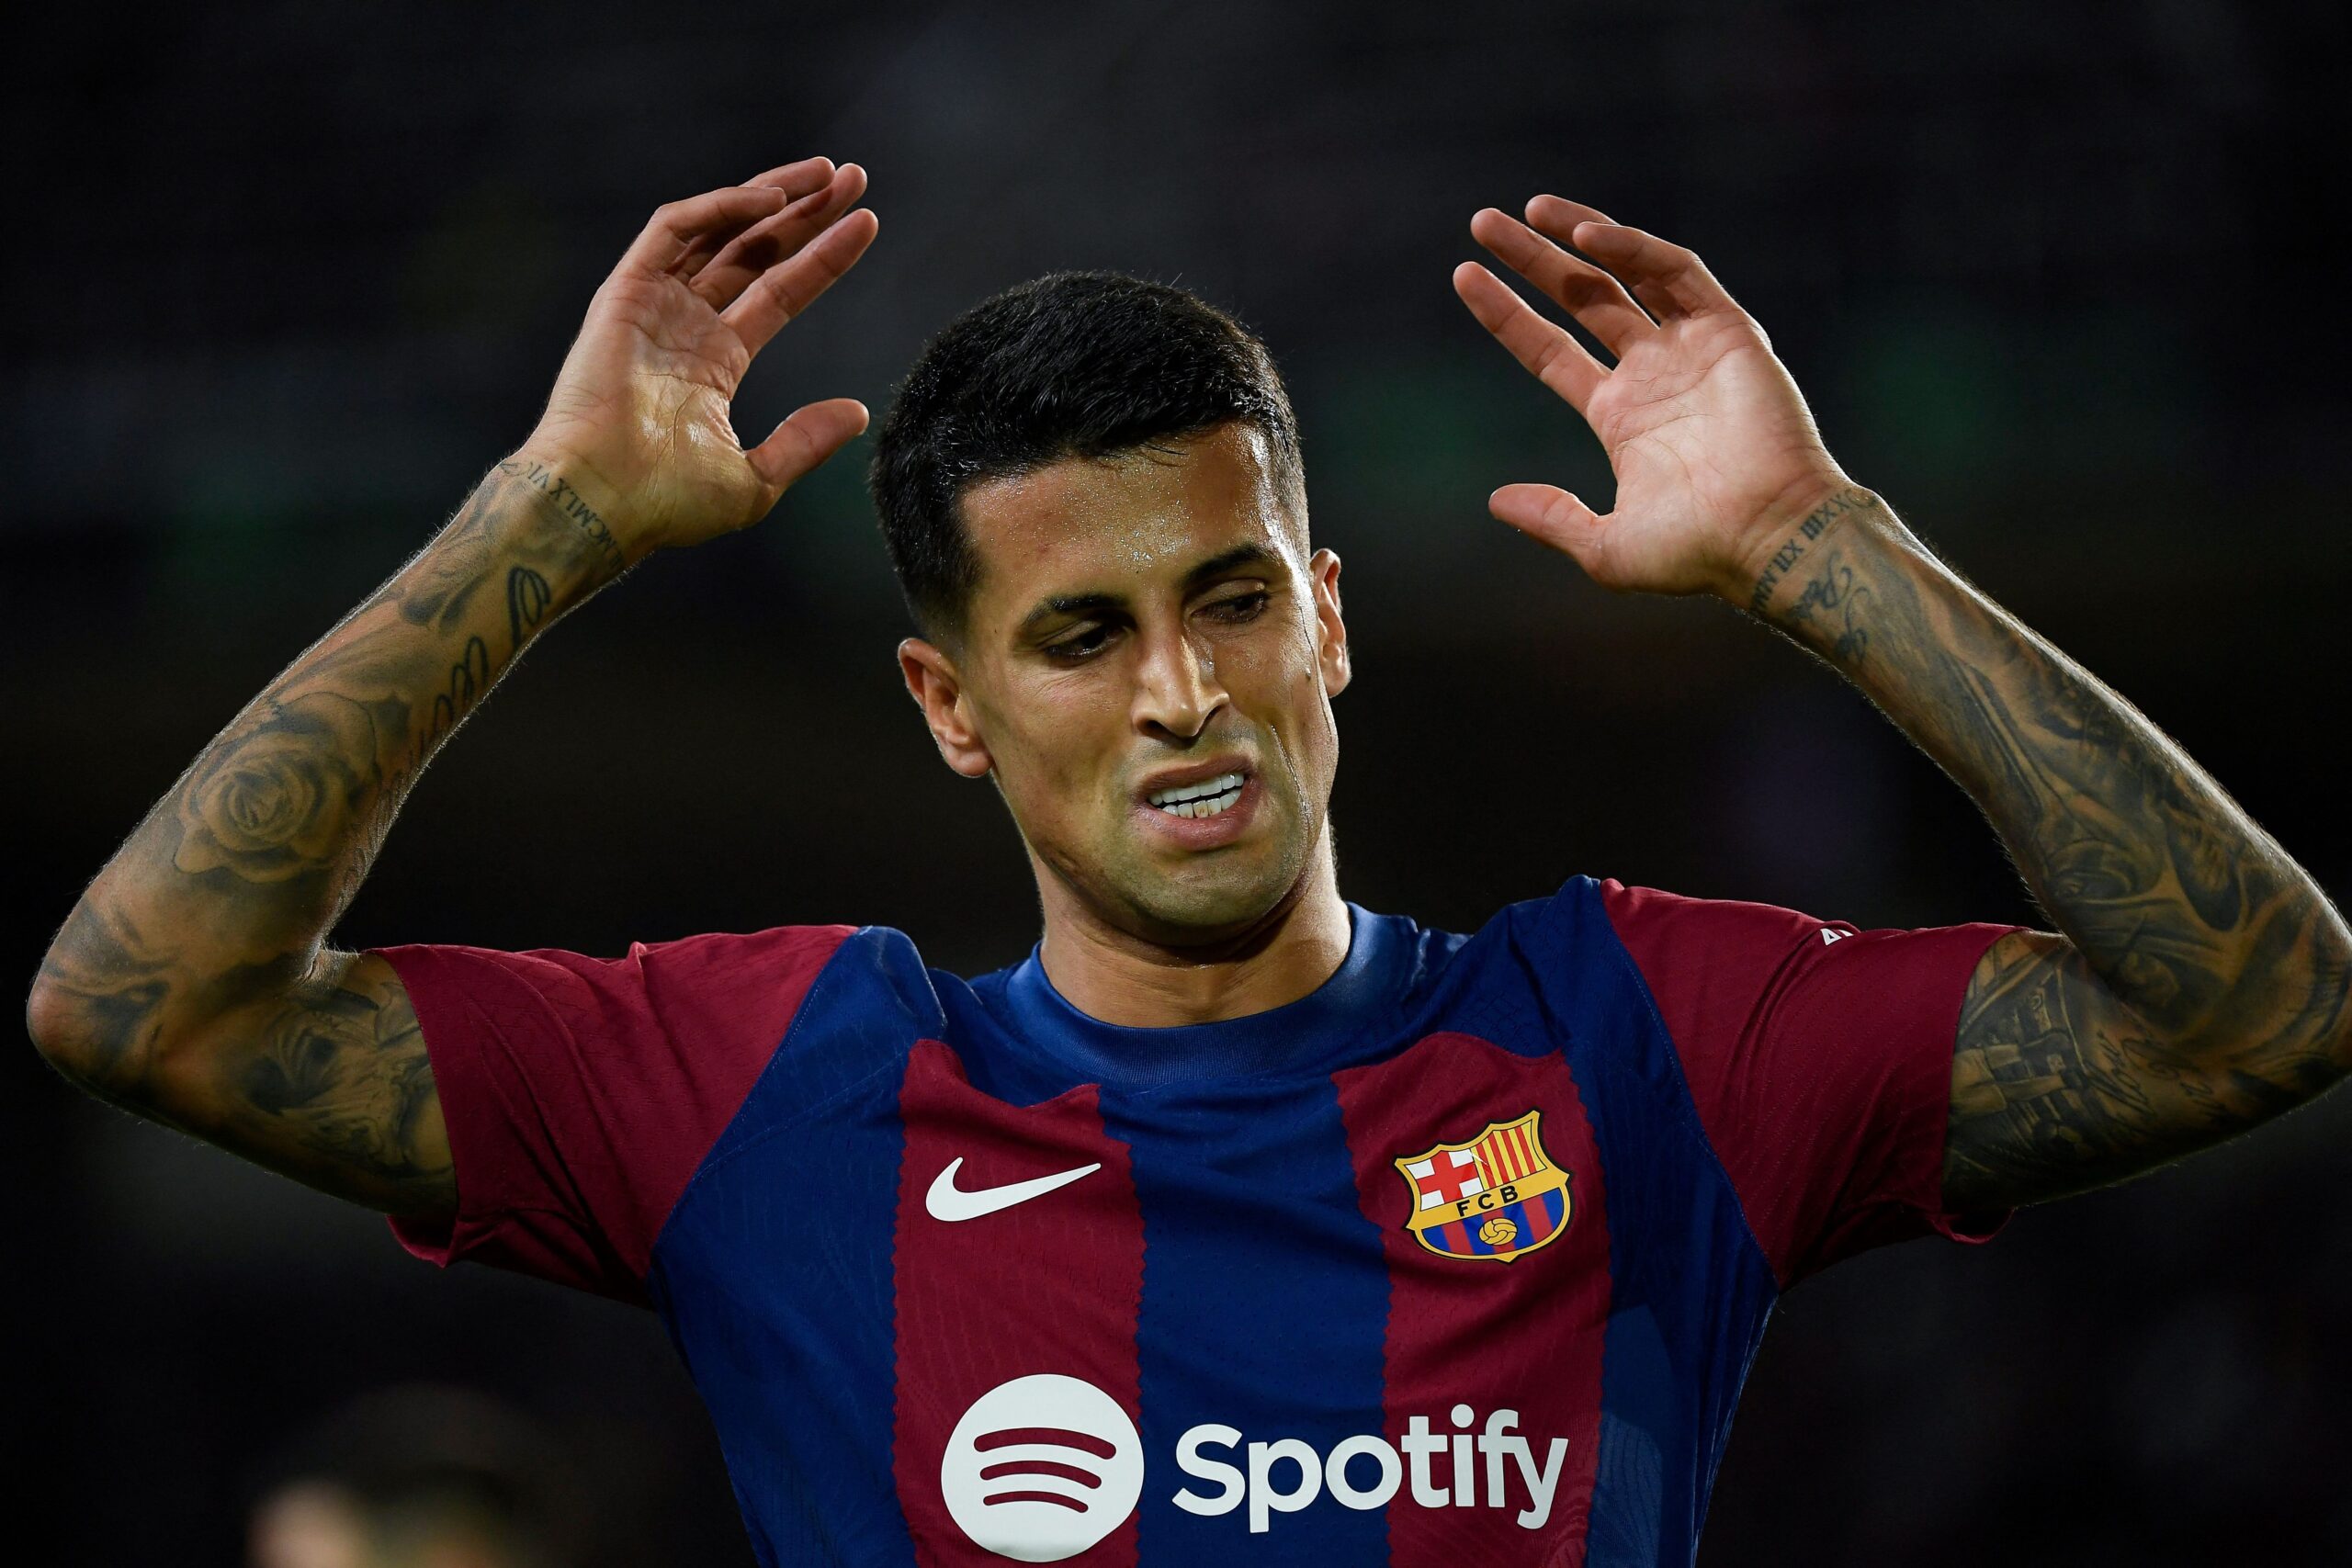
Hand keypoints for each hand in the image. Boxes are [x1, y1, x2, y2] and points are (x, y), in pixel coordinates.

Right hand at [518, 158, 878, 561]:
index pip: (780, 293)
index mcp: (714, 363)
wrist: (603, 502)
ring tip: (828, 173)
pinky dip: (720, 208)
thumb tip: (857, 412)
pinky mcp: (624, 293)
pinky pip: (673, 230)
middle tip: (854, 178)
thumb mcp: (756, 480)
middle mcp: (684, 325)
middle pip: (755, 251)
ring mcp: (653, 305)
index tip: (868, 224)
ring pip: (719, 229)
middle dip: (804, 213)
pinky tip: (771, 200)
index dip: (823, 258)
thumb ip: (805, 442)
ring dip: (772, 195)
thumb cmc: (666, 504)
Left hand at [1453, 197, 1849, 600]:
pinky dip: (1635, 248)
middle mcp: (1653, 374)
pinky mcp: (1729, 331)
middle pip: (1583, 299)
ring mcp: (1691, 348)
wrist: (1771, 537)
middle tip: (1482, 222)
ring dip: (1580, 235)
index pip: (1550, 352)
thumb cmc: (1698, 552)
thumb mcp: (1606, 548)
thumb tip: (1496, 502)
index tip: (1464, 277)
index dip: (1507, 316)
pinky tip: (1588, 237)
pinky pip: (1678, 273)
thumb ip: (1552, 519)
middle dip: (1535, 260)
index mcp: (1621, 418)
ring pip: (1627, 273)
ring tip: (1528, 209)